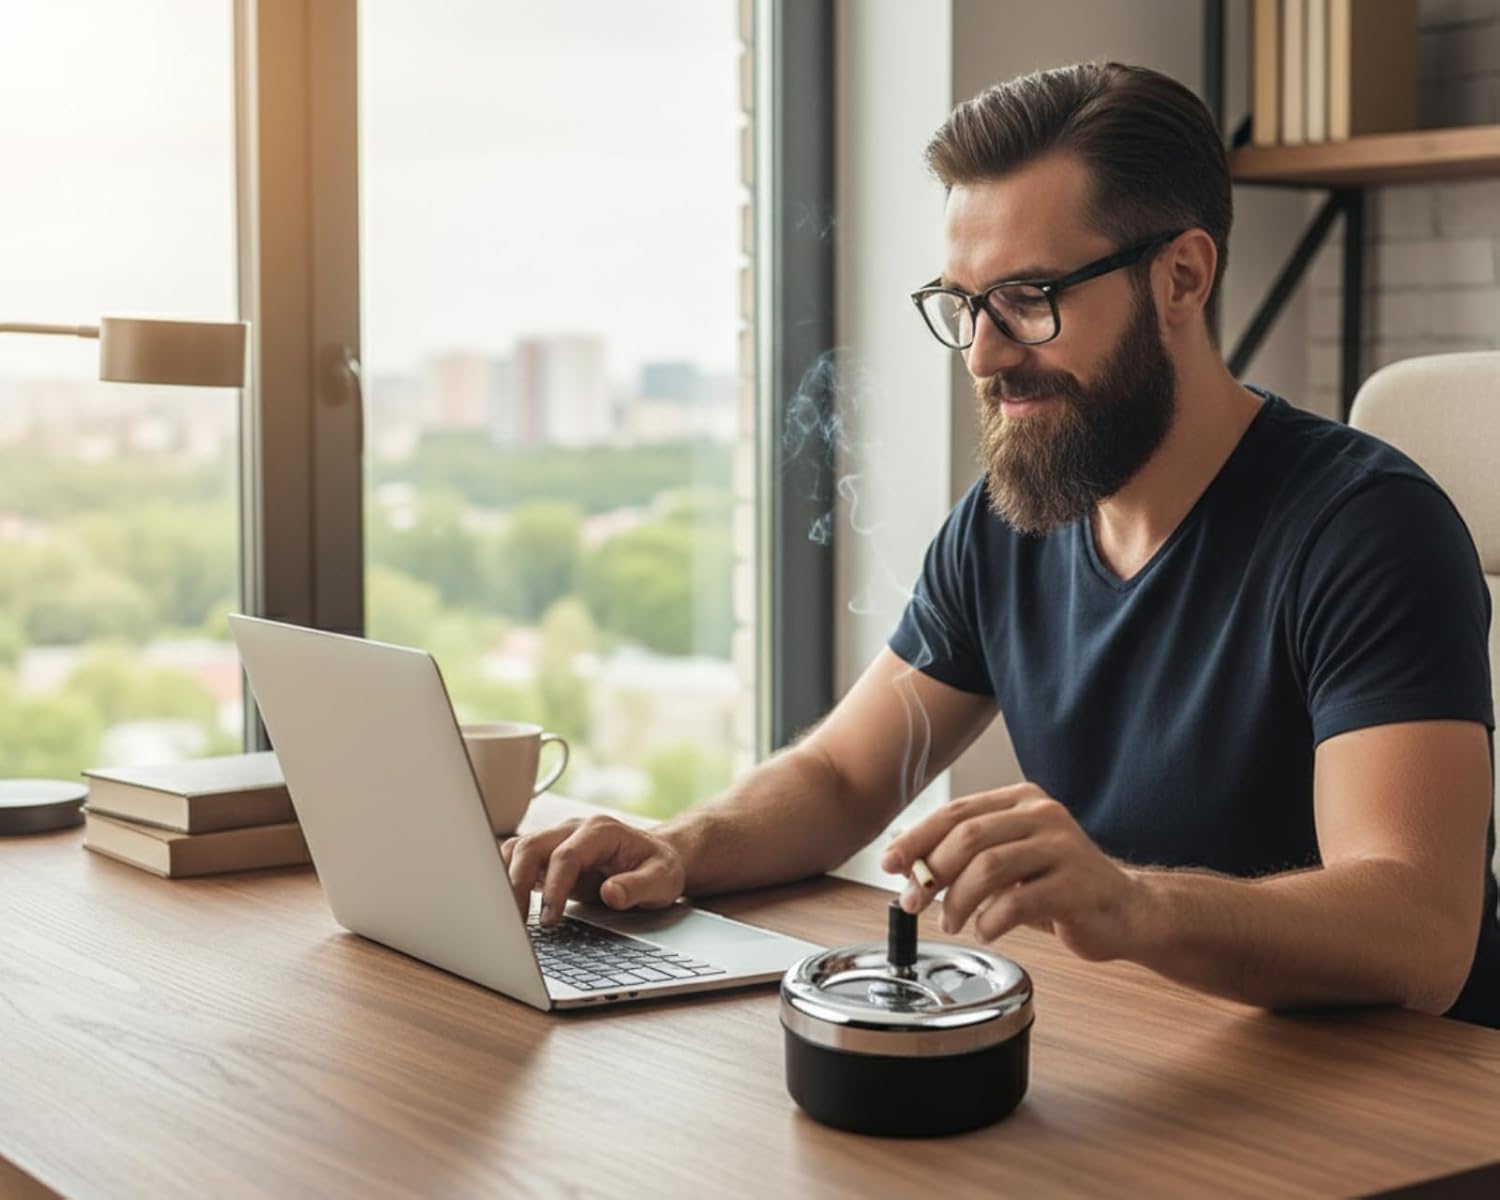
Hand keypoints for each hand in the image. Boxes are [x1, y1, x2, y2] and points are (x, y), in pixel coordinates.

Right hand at [500, 815, 686, 926]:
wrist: (657, 858)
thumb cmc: (659, 867)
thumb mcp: (662, 879)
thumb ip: (638, 887)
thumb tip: (611, 893)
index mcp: (601, 831)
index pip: (565, 855)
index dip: (554, 887)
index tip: (550, 918)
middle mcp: (573, 830)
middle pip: (531, 846)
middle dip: (516, 883)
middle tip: (515, 922)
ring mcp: (558, 840)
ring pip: (517, 849)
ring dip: (505, 880)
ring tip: (508, 918)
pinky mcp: (549, 856)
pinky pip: (518, 861)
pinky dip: (507, 880)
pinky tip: (509, 907)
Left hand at [879, 783, 1146, 961]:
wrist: (1125, 910)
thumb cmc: (1060, 887)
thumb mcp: (1008, 862)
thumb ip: (964, 855)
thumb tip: (906, 859)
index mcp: (1020, 800)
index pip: (955, 812)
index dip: (917, 838)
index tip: (890, 863)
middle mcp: (1042, 814)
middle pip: (967, 836)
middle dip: (930, 872)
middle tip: (913, 902)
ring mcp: (1063, 847)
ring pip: (989, 866)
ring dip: (957, 900)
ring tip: (950, 922)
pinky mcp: (1077, 884)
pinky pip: (1018, 901)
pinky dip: (991, 920)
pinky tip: (986, 931)